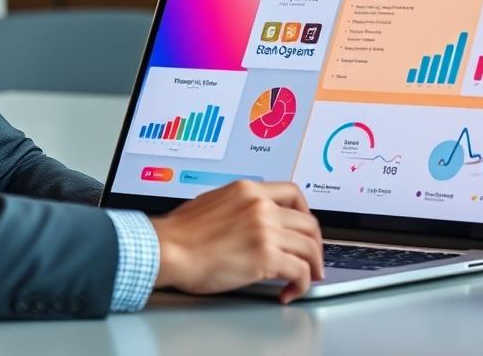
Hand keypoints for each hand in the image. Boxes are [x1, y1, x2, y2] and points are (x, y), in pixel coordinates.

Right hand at [150, 180, 323, 303]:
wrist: (166, 248)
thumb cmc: (179, 232)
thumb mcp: (214, 202)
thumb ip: (238, 206)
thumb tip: (249, 220)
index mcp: (248, 190)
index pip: (293, 194)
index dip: (305, 214)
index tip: (304, 229)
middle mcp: (261, 206)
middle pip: (308, 222)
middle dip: (315, 244)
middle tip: (312, 259)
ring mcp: (265, 230)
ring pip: (309, 247)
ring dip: (313, 266)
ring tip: (307, 279)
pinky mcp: (266, 256)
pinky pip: (299, 271)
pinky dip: (300, 285)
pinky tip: (288, 292)